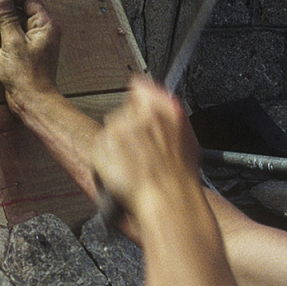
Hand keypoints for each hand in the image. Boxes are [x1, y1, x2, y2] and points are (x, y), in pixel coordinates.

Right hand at [0, 0, 61, 109]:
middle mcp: (43, 29)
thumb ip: (7, 18)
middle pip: (20, 6)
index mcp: (45, 24)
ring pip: (15, 17)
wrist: (32, 101)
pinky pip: (13, 30)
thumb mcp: (12, 43)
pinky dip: (0, 24)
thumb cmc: (27, 76)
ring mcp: (35, 39)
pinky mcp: (27, 49)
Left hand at [92, 76, 201, 222]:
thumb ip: (167, 104)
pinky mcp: (100, 149)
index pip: (137, 87)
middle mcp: (134, 115)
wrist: (168, 198)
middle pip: (122, 111)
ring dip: (119, 143)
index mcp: (156, 106)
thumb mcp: (186, 132)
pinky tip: (125, 169)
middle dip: (129, 127)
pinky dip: (108, 158)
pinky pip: (100, 148)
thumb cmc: (180, 172)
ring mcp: (114, 132)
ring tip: (136, 162)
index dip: (140, 103)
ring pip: (111, 130)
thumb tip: (148, 87)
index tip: (142, 114)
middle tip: (144, 149)